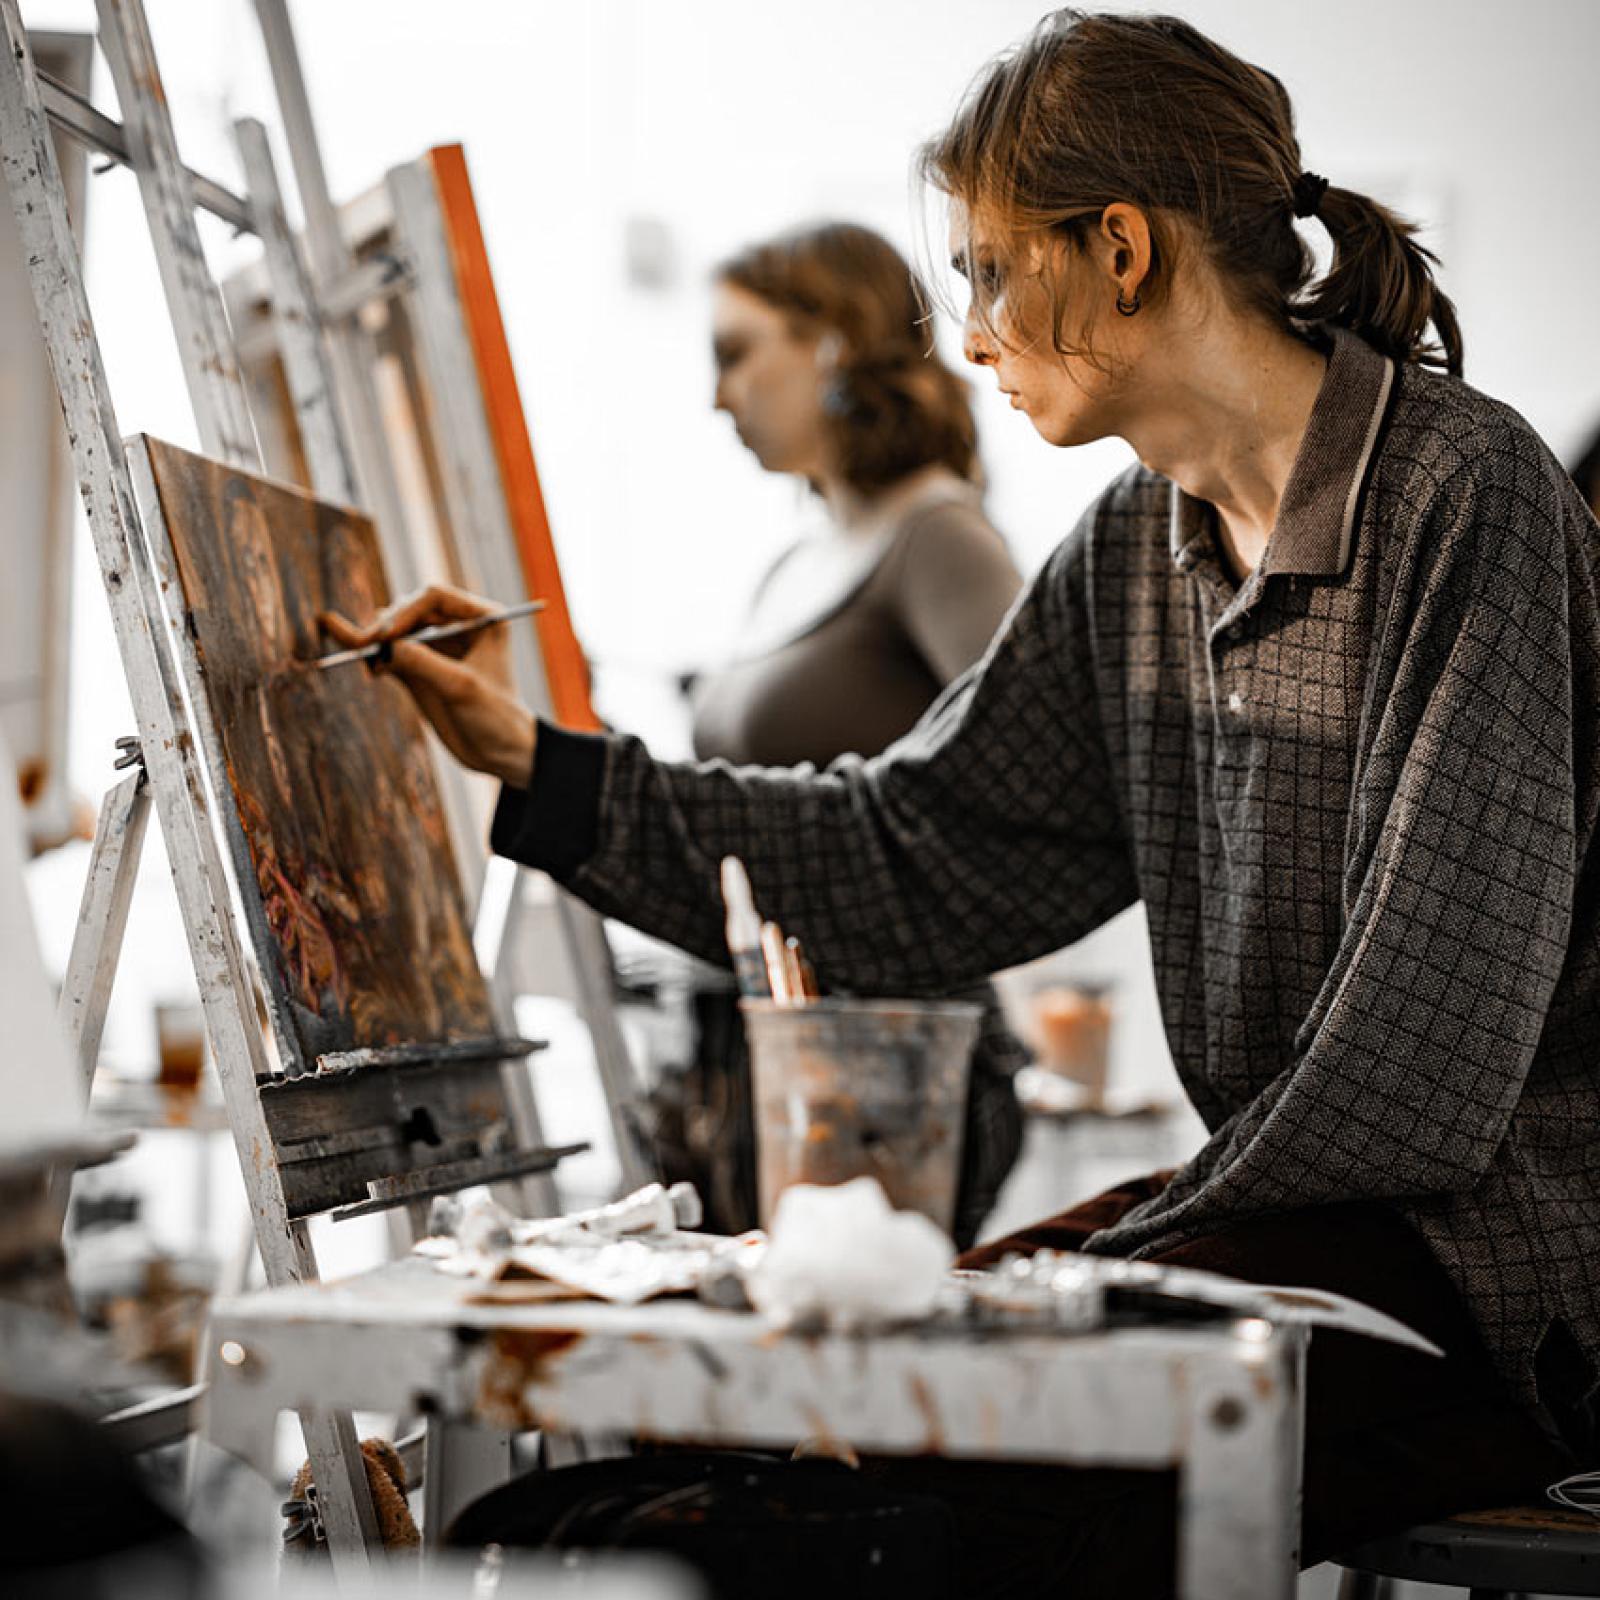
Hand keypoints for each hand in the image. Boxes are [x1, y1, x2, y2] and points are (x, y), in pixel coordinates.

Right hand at [319, 585, 537, 786]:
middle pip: (409, 612)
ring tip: (352, 648)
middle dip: (384, 627)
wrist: (502, 753)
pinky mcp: (420, 669)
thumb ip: (422, 663)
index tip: (384, 636)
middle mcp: (459, 626)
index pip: (434, 597)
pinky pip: (389, 655)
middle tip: (361, 646)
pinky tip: (360, 663)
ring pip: (395, 632)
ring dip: (372, 640)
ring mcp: (437, 648)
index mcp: (483, 618)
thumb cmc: (496, 716)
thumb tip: (380, 646)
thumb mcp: (461, 687)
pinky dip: (373, 657)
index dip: (404, 612)